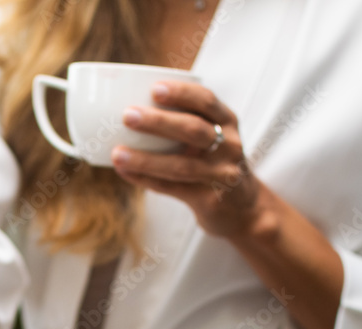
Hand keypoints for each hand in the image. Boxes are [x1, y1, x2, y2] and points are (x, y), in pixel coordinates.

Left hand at [112, 79, 271, 238]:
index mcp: (227, 122)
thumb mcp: (213, 137)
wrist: (243, 207)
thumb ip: (184, 122)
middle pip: (194, 130)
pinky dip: (146, 180)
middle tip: (127, 115)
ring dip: (146, 159)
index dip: (181, 93)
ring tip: (117, 154)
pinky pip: (172, 189)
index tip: (154, 88)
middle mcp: (228, 146)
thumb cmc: (213, 162)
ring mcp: (221, 174)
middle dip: (159, 122)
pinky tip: (125, 172)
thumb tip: (123, 108)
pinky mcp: (209, 200)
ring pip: (181, 165)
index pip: (206, 101)